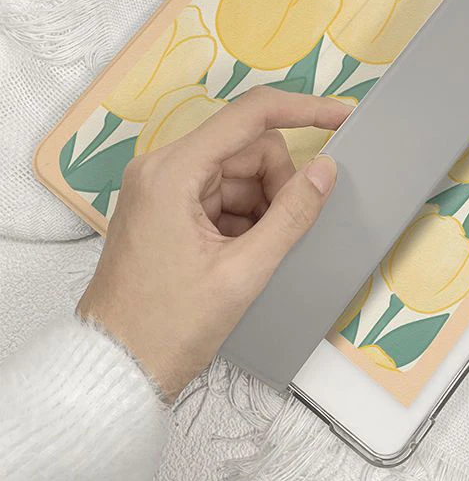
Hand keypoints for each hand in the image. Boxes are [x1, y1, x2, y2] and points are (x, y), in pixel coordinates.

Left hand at [77, 86, 351, 400]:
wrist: (114, 370)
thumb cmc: (169, 326)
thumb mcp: (243, 272)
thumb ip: (291, 215)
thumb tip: (325, 169)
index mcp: (173, 171)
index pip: (251, 114)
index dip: (303, 110)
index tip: (341, 118)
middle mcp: (164, 167)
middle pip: (248, 148)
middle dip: (278, 184)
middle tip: (283, 232)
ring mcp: (164, 187)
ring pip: (240, 173)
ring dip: (262, 205)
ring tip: (255, 254)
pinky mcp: (167, 208)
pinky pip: (223, 194)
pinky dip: (245, 218)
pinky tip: (241, 254)